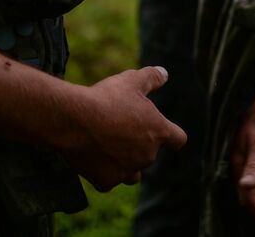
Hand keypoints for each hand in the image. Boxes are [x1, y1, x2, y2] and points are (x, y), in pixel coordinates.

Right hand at [63, 66, 186, 190]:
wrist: (76, 121)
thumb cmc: (107, 99)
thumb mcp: (131, 80)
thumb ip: (152, 77)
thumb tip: (164, 73)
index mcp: (158, 132)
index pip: (178, 139)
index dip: (172, 135)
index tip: (165, 133)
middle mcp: (147, 155)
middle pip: (149, 155)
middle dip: (138, 145)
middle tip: (117, 127)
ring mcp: (127, 171)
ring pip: (132, 173)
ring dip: (126, 164)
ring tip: (109, 149)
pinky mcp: (107, 181)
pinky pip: (108, 180)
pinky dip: (103, 172)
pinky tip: (91, 159)